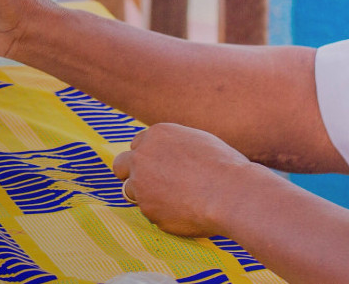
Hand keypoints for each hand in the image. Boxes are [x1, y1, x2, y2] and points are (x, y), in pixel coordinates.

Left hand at [113, 123, 257, 237]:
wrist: (228, 191)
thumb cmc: (222, 164)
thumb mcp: (198, 141)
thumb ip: (175, 146)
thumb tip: (169, 154)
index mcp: (157, 134)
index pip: (138, 144)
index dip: (149, 155)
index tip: (159, 164)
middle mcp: (143, 157)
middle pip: (120, 164)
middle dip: (130, 172)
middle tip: (150, 181)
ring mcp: (141, 184)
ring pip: (131, 191)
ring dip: (146, 195)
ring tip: (175, 197)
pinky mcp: (147, 210)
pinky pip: (150, 212)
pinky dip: (163, 212)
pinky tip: (185, 209)